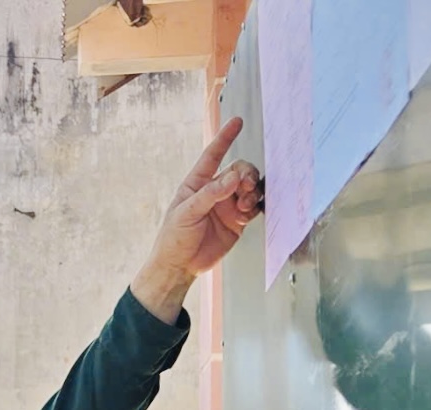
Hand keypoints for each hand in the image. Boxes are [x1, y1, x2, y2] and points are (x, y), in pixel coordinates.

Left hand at [135, 117, 262, 318]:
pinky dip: (256, 206)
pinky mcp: (238, 221)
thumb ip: (210, 194)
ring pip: (250, 187)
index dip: (225, 138)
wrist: (180, 267)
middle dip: (247, 174)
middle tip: (246, 186)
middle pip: (240, 170)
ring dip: (253, 191)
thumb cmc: (174, 239)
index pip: (213, 155)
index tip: (236, 122)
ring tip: (246, 204)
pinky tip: (249, 213)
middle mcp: (215, 191)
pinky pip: (254, 206)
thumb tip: (233, 177)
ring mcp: (228, 205)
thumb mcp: (186, 213)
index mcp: (197, 184)